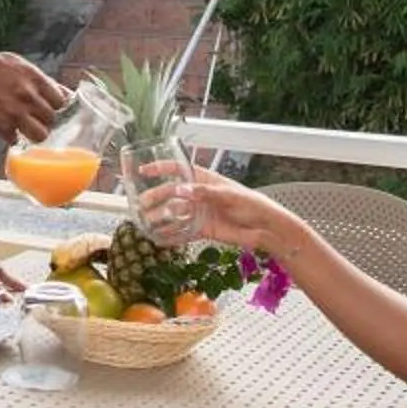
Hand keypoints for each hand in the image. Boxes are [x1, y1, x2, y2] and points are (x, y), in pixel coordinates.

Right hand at [0, 50, 71, 146]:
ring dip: (35, 133)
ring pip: (40, 135)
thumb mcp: (14, 63)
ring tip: (27, 128)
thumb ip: (35, 78)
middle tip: (38, 118)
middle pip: (53, 119)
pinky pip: (16, 140)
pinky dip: (12, 137)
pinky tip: (7, 129)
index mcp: (33, 78)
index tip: (53, 108)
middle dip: (47, 120)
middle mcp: (27, 96)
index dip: (58, 106)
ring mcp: (14, 113)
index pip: (61, 99)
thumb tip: (55, 90)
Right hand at [136, 159, 296, 258]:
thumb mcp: (229, 195)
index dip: (160, 169)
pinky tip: (159, 238)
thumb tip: (180, 190)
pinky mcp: (203, 230)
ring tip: (145, 222)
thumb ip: (205, 192)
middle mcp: (199, 195)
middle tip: (141, 204)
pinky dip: (171, 235)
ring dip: (159, 217)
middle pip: (172, 193)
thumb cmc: (252, 204)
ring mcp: (200, 212)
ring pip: (174, 213)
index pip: (179, 170)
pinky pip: (183, 231)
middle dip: (155, 197)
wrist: (266, 228)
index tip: (143, 171)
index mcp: (205, 180)